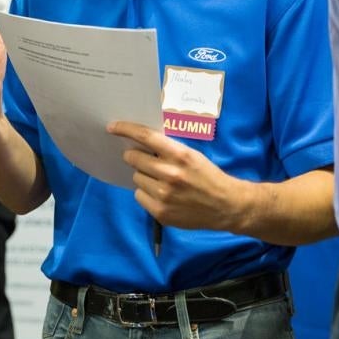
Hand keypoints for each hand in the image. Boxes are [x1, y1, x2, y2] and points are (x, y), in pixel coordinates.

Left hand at [108, 121, 240, 230]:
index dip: (125, 129)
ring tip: (161, 181)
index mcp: (180, 155)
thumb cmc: (207, 176)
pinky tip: (162, 195)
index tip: (112, 127)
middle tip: (144, 160)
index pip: (145, 137)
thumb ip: (167, 149)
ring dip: (144, 177)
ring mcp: (164, 195)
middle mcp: (170, 174)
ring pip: (135, 178)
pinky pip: (139, 196)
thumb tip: (138, 141)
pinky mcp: (161, 212)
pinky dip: (146, 194)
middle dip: (135, 156)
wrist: (227, 206)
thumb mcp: (191, 155)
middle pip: (133, 158)